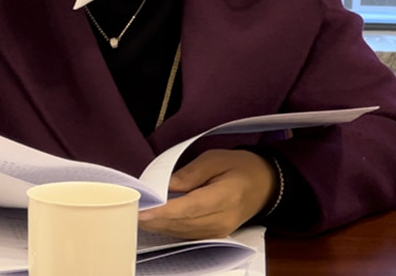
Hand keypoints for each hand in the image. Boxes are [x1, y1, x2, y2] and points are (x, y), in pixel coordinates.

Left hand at [138, 149, 276, 239]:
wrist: (264, 184)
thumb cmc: (239, 167)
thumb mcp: (215, 159)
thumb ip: (190, 173)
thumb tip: (165, 186)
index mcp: (226, 196)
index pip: (191, 208)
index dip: (165, 212)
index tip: (143, 211)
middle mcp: (222, 220)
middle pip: (183, 224)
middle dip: (155, 219)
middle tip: (130, 210)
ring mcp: (219, 231)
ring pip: (182, 232)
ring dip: (159, 225)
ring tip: (137, 214)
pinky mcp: (214, 235)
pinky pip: (187, 234)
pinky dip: (169, 227)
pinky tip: (154, 220)